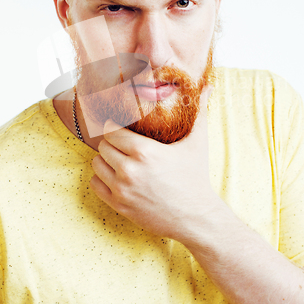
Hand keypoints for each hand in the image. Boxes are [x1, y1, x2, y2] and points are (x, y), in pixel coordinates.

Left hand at [90, 86, 221, 241]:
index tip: (121, 127)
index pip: (111, 130)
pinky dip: (102, 179)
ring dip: (105, 160)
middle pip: (103, 146)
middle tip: (123, 144)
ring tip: (119, 159)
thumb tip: (208, 86)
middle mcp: (129, 169)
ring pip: (96, 164)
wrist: (196, 217)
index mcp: (144, 151)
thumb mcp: (198, 143)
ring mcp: (122, 189)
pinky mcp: (119, 205)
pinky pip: (95, 185)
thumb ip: (199, 112)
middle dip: (112, 143)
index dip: (115, 126)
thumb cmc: (195, 177)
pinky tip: (116, 176)